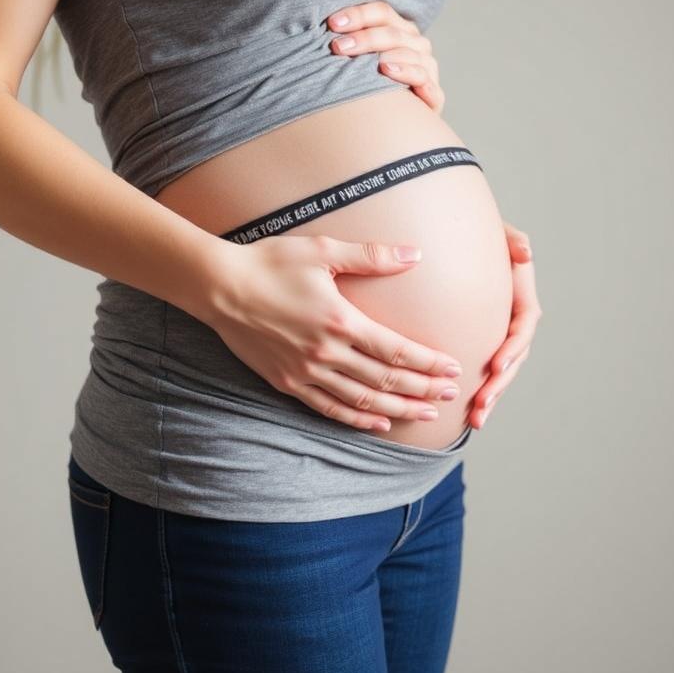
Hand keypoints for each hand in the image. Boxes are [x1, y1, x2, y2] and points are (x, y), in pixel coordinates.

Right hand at [202, 235, 464, 432]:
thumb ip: (372, 256)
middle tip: (451, 395)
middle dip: (423, 389)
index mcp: (340, 320)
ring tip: (427, 413)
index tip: (454, 369)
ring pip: (362, 399)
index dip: (429, 363)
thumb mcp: (323, 250)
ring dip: (398, 408)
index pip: (397, 350)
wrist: (220, 286)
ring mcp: (305, 371)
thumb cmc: (271, 262)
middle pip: (386, 379)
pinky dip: (357, 418)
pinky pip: (329, 407)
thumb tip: (415, 255)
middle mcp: (326, 352)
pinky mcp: (287, 382)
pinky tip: (379, 422)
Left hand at [325, 0, 445, 113]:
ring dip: (385, 53)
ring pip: (410, 51)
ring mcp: (427, 69)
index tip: (332, 23)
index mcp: (399, 31)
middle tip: (337, 47)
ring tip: (363, 58)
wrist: (392, 129)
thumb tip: (316, 31)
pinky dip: (408, 73)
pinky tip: (388, 72)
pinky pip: (424, 79)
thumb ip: (345, 47)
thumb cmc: (366, 91)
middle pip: (393, 32)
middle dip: (364, 38)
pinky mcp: (433, 96)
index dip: (358, 15)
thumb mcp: (355, 65)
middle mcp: (416, 46)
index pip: (382, 12)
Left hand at [469, 221, 542, 428]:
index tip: (496, 367)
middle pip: (513, 359)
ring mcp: (498, 335)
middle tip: (482, 405)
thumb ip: (510, 239)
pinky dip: (476, 392)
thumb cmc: (476, 233)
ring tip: (475, 420)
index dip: (512, 349)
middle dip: (499, 385)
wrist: (455, 242)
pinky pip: (483, 371)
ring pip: (499, 373)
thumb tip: (525, 252)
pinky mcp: (481, 344)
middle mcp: (512, 320)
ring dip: (489, 397)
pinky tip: (464, 415)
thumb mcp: (496, 232)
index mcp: (520, 297)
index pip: (523, 328)